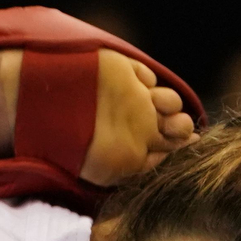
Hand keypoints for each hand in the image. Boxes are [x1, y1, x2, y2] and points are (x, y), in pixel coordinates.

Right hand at [80, 51, 194, 185]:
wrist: (52, 109)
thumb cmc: (79, 147)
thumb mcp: (114, 167)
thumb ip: (149, 161)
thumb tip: (186, 145)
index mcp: (129, 148)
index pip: (166, 147)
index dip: (180, 144)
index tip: (187, 142)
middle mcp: (132, 124)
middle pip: (173, 124)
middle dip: (180, 125)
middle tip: (174, 126)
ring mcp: (128, 97)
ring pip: (168, 100)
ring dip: (169, 103)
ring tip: (155, 106)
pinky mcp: (121, 73)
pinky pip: (148, 75)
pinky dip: (148, 79)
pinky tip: (136, 86)